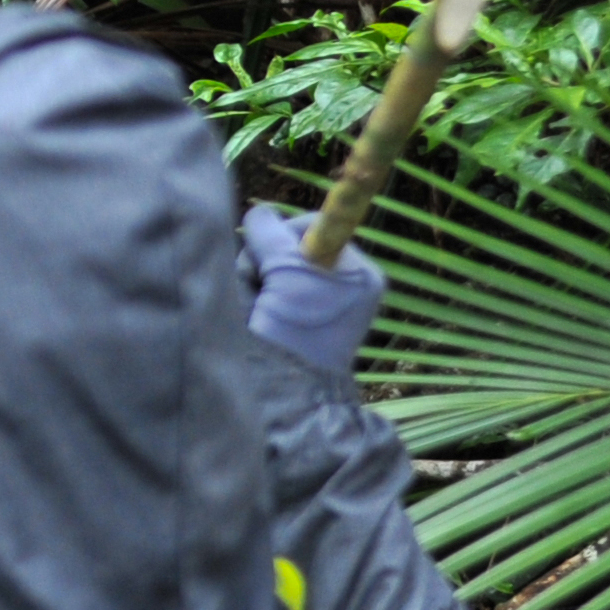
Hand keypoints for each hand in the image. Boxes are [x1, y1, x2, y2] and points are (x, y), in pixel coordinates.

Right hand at [237, 203, 383, 379]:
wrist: (287, 397)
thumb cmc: (295, 333)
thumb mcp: (287, 272)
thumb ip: (271, 235)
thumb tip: (258, 213)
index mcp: (358, 273)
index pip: (312, 227)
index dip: (282, 234)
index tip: (267, 256)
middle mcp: (341, 286)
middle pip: (287, 247)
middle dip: (264, 262)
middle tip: (263, 289)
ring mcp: (315, 306)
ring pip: (269, 269)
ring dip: (253, 282)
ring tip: (257, 309)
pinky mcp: (290, 323)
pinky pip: (263, 293)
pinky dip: (251, 300)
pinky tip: (254, 319)